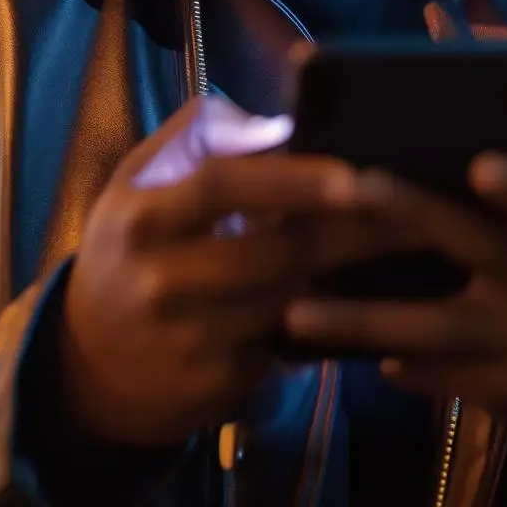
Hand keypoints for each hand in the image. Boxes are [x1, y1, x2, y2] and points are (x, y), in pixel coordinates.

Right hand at [59, 97, 392, 446]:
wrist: (87, 363)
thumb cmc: (129, 252)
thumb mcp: (135, 187)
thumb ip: (195, 141)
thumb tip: (275, 119)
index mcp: (142, 216)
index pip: (221, 187)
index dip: (291, 179)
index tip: (355, 173)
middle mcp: (160, 279)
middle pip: (273, 252)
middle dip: (354, 234)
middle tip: (419, 213)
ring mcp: (188, 339)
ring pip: (291, 303)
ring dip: (354, 277)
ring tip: (412, 248)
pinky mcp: (215, 386)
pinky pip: (287, 349)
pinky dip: (332, 324)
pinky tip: (376, 303)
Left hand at [282, 154, 506, 437]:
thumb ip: (491, 210)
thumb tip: (398, 150)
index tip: (479, 166)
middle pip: (479, 246)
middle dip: (413, 213)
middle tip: (349, 188)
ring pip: (437, 327)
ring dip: (365, 320)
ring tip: (297, 313)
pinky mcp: (504, 391)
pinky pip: (435, 375)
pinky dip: (389, 362)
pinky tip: (335, 354)